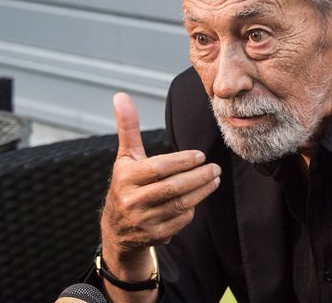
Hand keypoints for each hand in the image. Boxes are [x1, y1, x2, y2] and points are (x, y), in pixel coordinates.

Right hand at [100, 93, 220, 276]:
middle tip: (215, 168)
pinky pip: (181, 220)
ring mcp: (144, 221)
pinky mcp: (155, 235)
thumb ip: (128, 128)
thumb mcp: (125, 157)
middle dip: (198, 177)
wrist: (116, 229)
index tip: (200, 156)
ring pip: (180, 205)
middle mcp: (132, 201)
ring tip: (215, 179)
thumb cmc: (126, 184)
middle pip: (172, 188)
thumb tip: (120, 96)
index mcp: (125, 178)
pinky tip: (199, 196)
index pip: (159, 169)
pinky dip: (192, 208)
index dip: (182, 162)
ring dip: (202, 191)